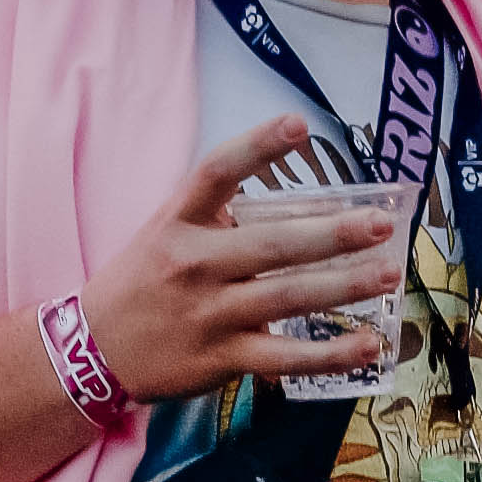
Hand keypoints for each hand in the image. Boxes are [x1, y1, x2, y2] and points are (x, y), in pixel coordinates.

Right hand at [76, 115, 402, 403]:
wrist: (92, 350)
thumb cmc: (142, 284)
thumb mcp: (166, 233)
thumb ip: (219, 217)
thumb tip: (295, 205)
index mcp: (178, 222)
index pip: (217, 172)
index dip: (258, 146)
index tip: (300, 124)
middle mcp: (194, 264)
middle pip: (272, 243)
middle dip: (332, 233)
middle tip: (381, 224)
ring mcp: (209, 313)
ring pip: (288, 297)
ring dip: (345, 286)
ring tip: (388, 274)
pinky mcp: (221, 357)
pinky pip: (287, 357)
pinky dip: (331, 353)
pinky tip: (369, 344)